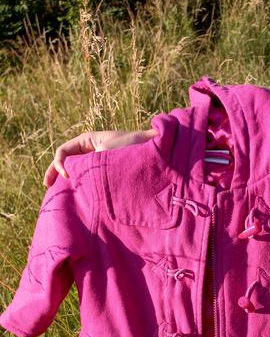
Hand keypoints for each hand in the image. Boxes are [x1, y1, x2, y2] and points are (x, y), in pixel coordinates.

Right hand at [43, 128, 157, 186]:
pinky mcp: (105, 171)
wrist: (154, 152)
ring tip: (57, 194)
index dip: (59, 164)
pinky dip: (79, 185)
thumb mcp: (107, 153)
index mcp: (88, 140)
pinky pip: (87, 177)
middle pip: (66, 160)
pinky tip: (76, 196)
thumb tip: (73, 173)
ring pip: (76, 169)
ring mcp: (97, 160)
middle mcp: (90, 149)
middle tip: (47, 186)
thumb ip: (89, 162)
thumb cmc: (133, 148)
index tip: (67, 177)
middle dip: (55, 172)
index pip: (64, 151)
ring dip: (65, 180)